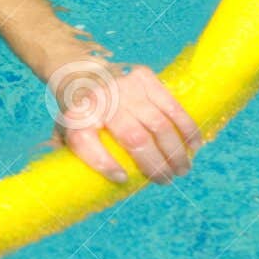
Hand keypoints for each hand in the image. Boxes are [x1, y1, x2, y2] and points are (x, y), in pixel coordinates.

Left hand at [44, 58, 201, 184]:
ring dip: (175, 152)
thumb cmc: (79, 112)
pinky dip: (186, 128)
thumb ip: (69, 155)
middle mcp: (100, 99)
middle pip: (134, 139)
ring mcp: (124, 87)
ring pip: (158, 125)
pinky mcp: (144, 77)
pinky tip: (194, 145)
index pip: (85, 141)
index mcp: (76, 116)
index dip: (105, 164)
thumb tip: (79, 186)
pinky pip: (172, 106)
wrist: (82, 71)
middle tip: (165, 181)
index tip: (122, 178)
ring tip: (182, 169)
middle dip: (155, 166)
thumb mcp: (64, 131)